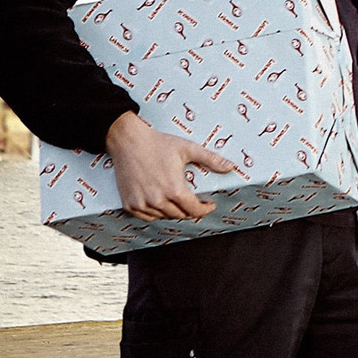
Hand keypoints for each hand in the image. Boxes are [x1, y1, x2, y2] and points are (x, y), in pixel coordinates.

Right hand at [105, 111, 237, 219]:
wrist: (127, 140)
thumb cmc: (156, 143)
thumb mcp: (187, 149)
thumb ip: (211, 159)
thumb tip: (230, 166)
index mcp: (173, 189)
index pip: (194, 210)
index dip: (205, 209)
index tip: (209, 205)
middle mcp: (157, 199)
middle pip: (180, 215)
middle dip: (190, 210)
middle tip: (194, 202)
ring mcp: (141, 203)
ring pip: (164, 217)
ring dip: (173, 212)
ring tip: (178, 201)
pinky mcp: (129, 204)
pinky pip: (146, 216)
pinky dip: (156, 213)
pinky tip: (160, 203)